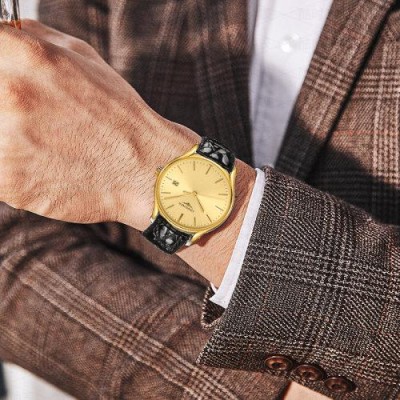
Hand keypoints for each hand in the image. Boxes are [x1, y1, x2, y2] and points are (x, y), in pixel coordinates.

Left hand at [0, 20, 197, 226]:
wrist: (144, 170)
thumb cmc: (117, 116)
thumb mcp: (82, 58)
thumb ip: (32, 38)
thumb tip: (2, 34)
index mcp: (29, 57)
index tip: (7, 83)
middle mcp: (12, 94)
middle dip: (5, 108)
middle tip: (31, 119)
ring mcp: (6, 142)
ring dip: (7, 138)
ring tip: (40, 145)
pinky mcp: (8, 182)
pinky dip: (13, 168)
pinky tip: (42, 166)